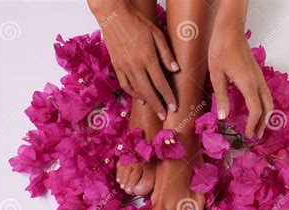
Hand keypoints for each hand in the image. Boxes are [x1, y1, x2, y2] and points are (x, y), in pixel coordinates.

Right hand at [88, 0, 178, 119]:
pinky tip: (140, 97)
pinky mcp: (116, 65)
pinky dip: (132, 93)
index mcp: (147, 57)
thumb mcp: (157, 34)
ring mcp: (124, 66)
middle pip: (148, 91)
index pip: (161, 82)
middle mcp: (135, 64)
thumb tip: (176, 70)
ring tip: (154, 109)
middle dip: (157, 105)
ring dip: (146, 101)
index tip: (174, 107)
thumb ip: (166, 53)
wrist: (113, 15)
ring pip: (136, 89)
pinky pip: (124, 84)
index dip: (168, 96)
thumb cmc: (137, 22)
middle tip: (164, 116)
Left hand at [208, 30, 272, 138]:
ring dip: (265, 115)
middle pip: (267, 108)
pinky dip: (264, 105)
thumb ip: (221, 97)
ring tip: (258, 126)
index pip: (256, 110)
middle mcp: (257, 82)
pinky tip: (256, 109)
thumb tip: (224, 117)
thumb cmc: (220, 50)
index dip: (252, 124)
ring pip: (269, 100)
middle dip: (263, 123)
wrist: (230, 30)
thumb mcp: (216, 75)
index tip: (248, 135)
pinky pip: (265, 93)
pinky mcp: (257, 74)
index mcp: (248, 84)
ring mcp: (259, 77)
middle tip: (255, 135)